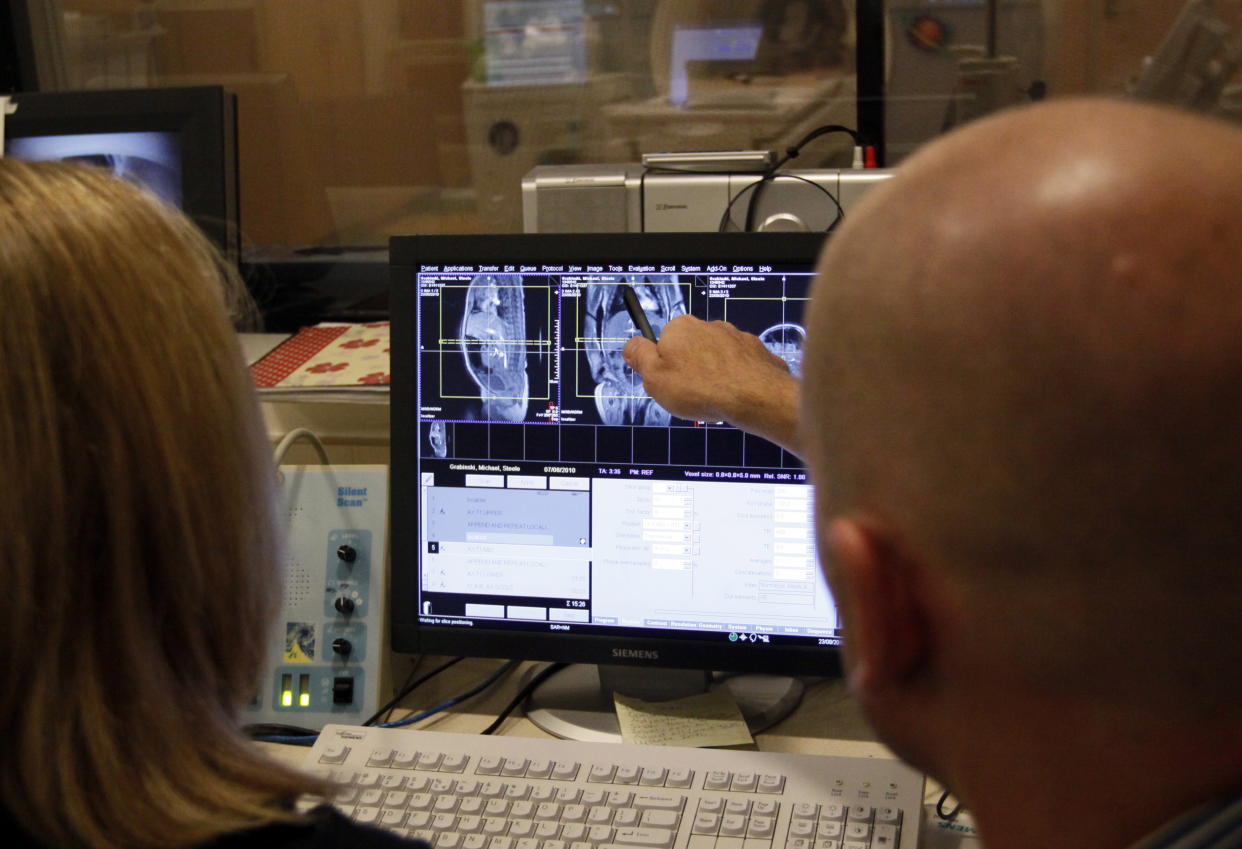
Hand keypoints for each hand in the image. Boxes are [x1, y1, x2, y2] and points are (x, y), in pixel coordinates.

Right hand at [623, 315, 802, 456]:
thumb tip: (631, 345)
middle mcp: (709, 326)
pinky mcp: (756, 352)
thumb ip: (639, 357)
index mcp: (680, 327)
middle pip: (690, 351)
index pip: (663, 345)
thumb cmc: (701, 388)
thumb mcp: (654, 378)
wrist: (755, 397)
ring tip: (714, 401)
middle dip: (689, 372)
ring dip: (713, 377)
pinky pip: (739, 367)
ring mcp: (736, 337)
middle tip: (690, 397)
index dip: (663, 369)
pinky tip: (735, 398)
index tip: (668, 386)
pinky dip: (735, 380)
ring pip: (716, 360)